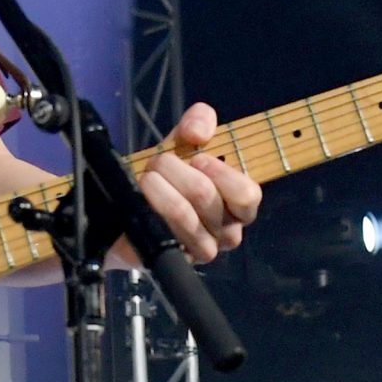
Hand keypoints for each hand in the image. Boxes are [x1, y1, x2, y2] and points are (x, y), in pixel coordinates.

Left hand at [137, 104, 263, 264]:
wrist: (133, 205)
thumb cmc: (171, 175)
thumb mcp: (186, 140)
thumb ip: (199, 122)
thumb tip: (198, 132)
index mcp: (239, 205)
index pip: (247, 195)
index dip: (222, 173)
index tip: (198, 158)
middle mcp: (228, 232)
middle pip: (206, 196)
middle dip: (175, 169)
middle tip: (159, 161)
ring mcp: (203, 249)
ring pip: (183, 213)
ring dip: (158, 186)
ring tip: (147, 177)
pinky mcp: (177, 259)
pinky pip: (165, 231)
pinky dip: (151, 206)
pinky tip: (142, 198)